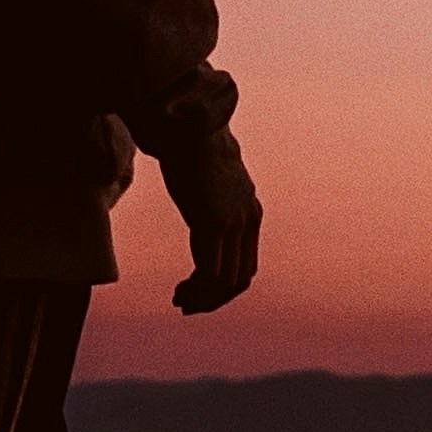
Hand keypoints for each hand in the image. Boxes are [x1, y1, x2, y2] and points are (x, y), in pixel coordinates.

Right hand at [162, 117, 260, 316]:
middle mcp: (247, 219)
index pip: (246, 266)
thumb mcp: (211, 179)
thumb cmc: (191, 148)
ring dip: (203, 298)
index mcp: (250, 211)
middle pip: (240, 279)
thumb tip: (204, 197)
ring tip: (180, 300)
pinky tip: (180, 291)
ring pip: (226, 281)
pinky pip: (209, 272)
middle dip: (214, 299)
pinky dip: (197, 289)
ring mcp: (232, 223)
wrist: (188, 126)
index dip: (224, 288)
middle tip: (187, 305)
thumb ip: (215, 196)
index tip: (198, 293)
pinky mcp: (213, 222)